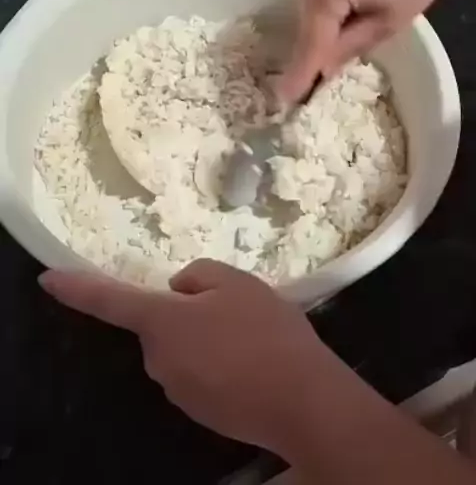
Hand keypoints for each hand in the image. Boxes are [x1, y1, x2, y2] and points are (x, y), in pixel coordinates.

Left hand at [39, 260, 322, 450]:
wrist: (300, 400)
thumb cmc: (265, 332)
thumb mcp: (236, 282)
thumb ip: (199, 276)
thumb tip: (180, 291)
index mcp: (161, 323)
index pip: (109, 301)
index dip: (76, 288)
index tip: (46, 279)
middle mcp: (158, 360)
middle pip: (162, 326)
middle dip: (188, 315)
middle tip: (235, 310)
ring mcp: (178, 391)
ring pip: (184, 351)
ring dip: (207, 341)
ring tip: (253, 340)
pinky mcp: (200, 413)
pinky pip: (201, 375)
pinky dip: (219, 367)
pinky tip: (254, 364)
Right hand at [277, 0, 472, 103]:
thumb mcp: (390, 20)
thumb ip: (351, 46)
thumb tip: (322, 71)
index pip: (312, 42)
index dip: (301, 73)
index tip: (285, 100)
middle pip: (308, 21)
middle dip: (316, 46)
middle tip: (321, 75)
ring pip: (312, 0)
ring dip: (323, 21)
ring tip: (344, 35)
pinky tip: (347, 3)